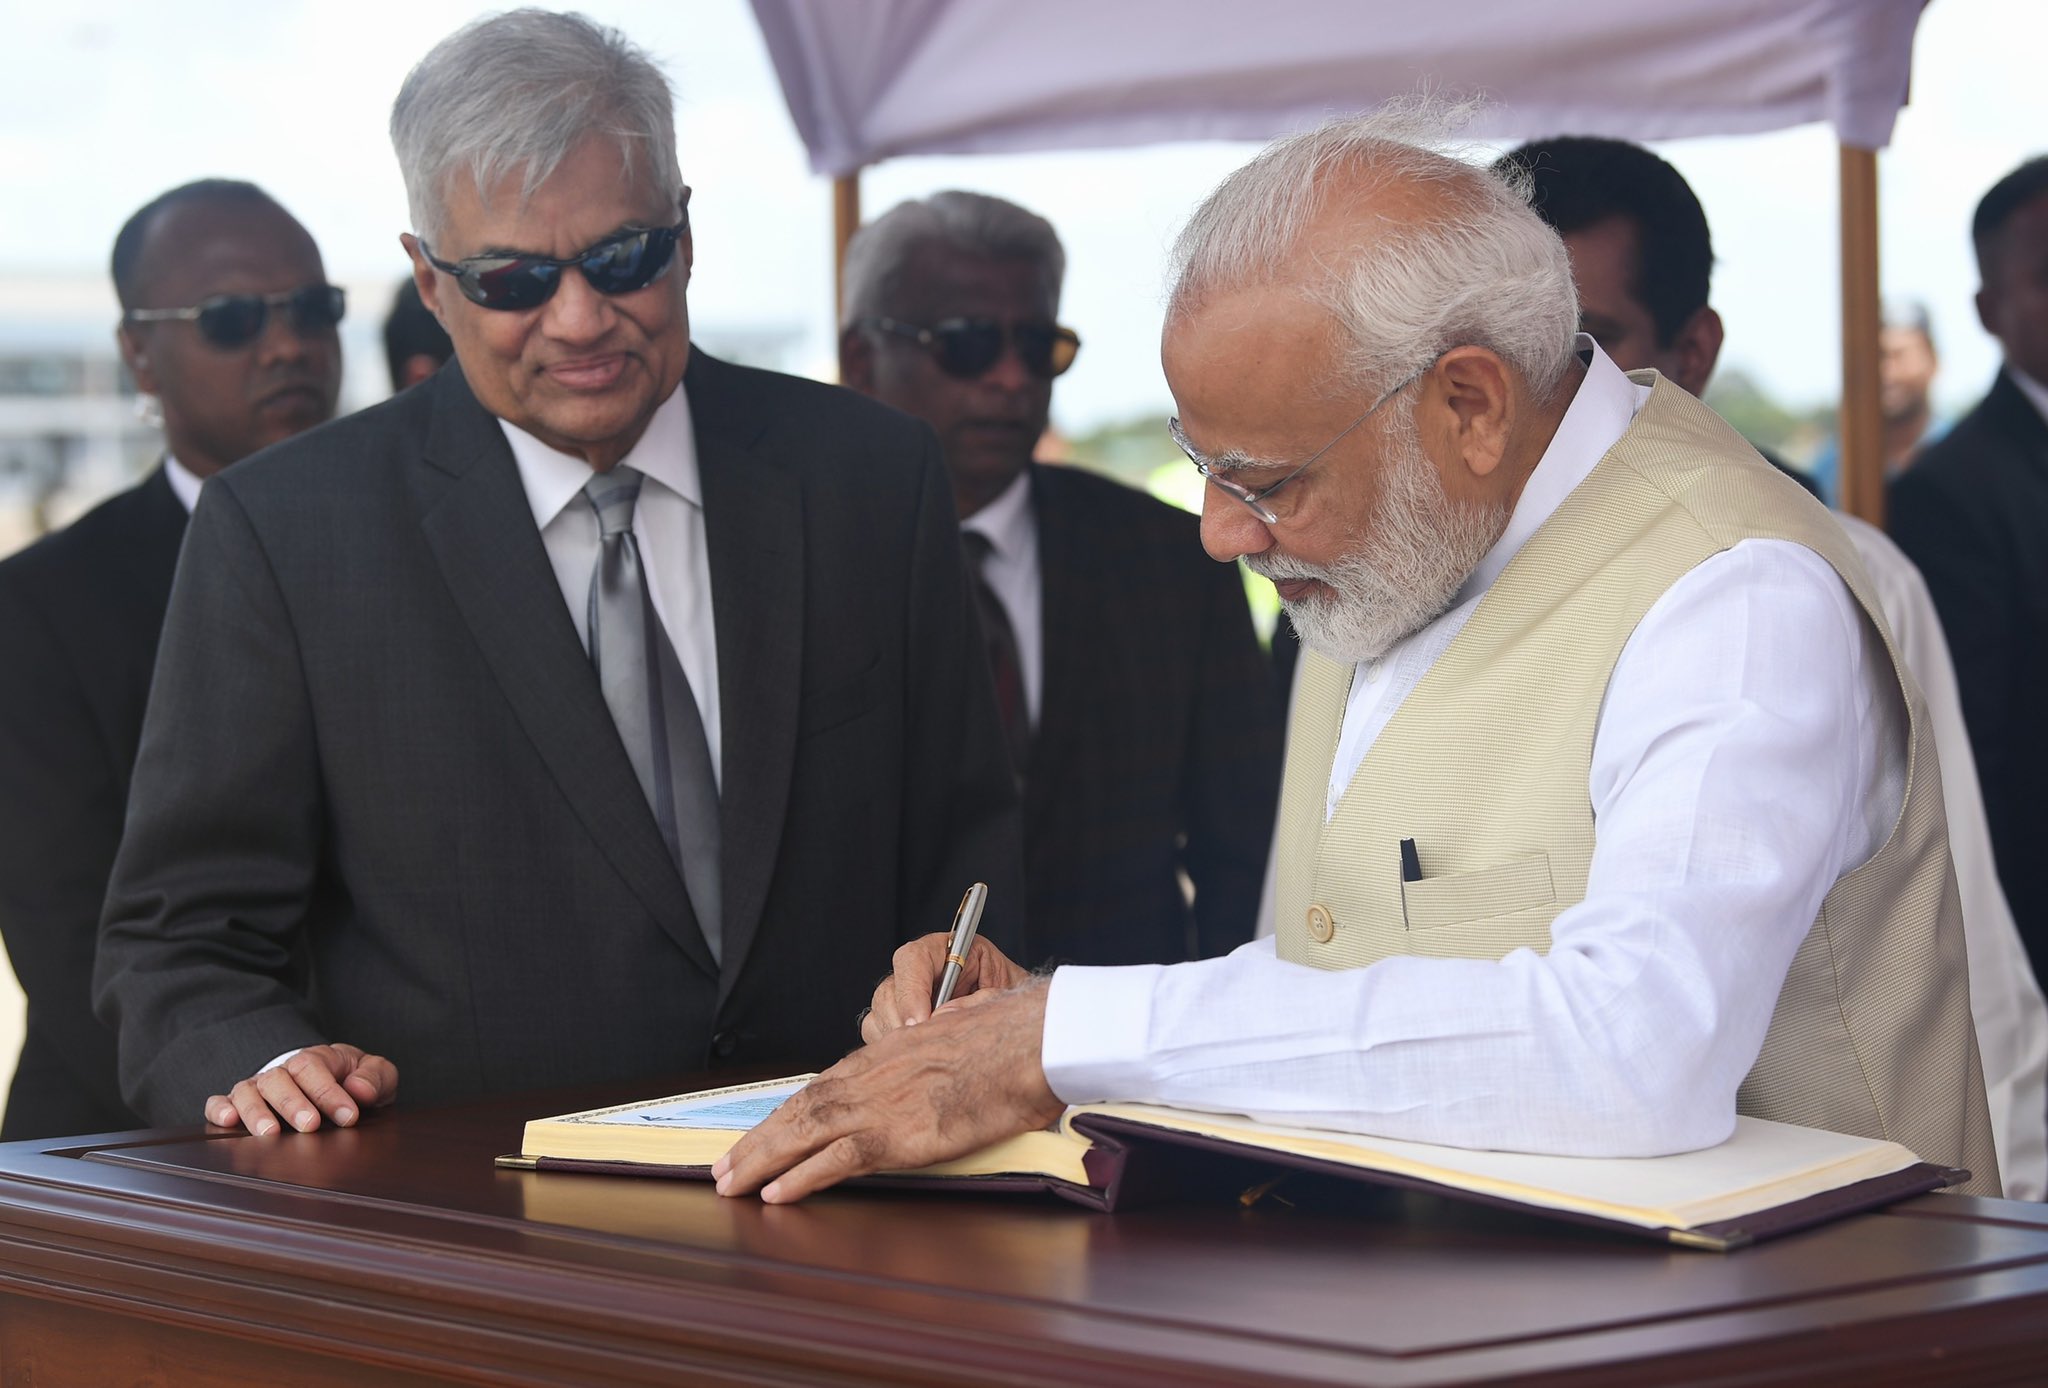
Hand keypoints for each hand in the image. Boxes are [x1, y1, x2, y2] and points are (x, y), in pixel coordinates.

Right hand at [204, 1044, 397, 1134]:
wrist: (335, 1084)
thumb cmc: (355, 1082)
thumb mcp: (376, 1075)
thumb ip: (375, 1077)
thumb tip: (359, 1090)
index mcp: (317, 1059)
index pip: (315, 1068)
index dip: (329, 1093)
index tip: (349, 1116)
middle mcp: (283, 1072)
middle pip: (278, 1080)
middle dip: (293, 1103)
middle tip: (310, 1125)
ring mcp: (259, 1088)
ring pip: (247, 1092)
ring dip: (256, 1112)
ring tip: (269, 1134)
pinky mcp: (238, 1106)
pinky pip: (219, 1103)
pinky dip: (219, 1110)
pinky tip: (228, 1122)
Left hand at [717, 976, 1061, 1203]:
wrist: (1031, 1040)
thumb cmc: (1007, 1038)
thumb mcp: (956, 1040)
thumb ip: (930, 1061)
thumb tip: (929, 1073)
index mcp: (886, 1055)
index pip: (822, 1087)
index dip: (788, 1113)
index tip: (763, 1132)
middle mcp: (873, 1075)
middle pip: (800, 1108)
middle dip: (757, 1140)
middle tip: (723, 1167)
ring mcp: (882, 1103)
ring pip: (803, 1132)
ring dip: (761, 1159)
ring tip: (729, 1182)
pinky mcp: (899, 1133)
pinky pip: (837, 1159)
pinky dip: (800, 1177)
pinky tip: (775, 1194)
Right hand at [860, 931, 1031, 1043]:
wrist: (1017, 1026)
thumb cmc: (1016, 1002)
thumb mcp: (1010, 994)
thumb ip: (984, 999)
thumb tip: (946, 1016)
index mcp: (949, 951)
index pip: (913, 958)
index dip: (912, 989)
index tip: (920, 1022)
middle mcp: (921, 972)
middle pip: (889, 990)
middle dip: (903, 1024)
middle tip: (926, 1048)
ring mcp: (904, 997)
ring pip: (879, 1015)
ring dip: (897, 1040)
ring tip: (929, 1056)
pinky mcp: (895, 1023)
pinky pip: (877, 1037)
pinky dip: (892, 1052)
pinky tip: (920, 1060)